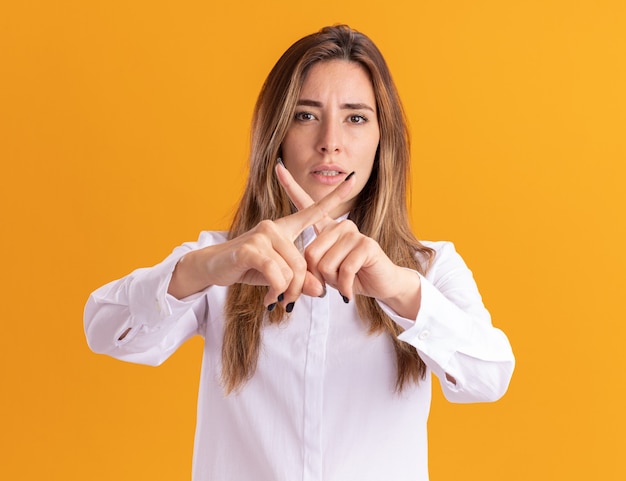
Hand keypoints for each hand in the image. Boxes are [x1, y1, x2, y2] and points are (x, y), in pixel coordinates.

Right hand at [168, 171, 356, 305]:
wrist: (213, 268)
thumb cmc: (247, 268)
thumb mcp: (278, 276)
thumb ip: (300, 280)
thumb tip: (321, 291)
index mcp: (285, 228)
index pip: (313, 211)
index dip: (335, 196)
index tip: (352, 178)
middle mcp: (275, 227)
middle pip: (304, 263)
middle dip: (298, 288)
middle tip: (287, 303)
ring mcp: (263, 235)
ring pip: (291, 271)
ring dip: (285, 293)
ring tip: (275, 301)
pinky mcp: (251, 249)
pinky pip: (275, 274)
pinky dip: (275, 290)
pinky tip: (268, 299)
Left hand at [276, 162, 421, 317]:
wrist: (381, 285)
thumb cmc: (351, 277)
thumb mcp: (326, 271)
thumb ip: (310, 266)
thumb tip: (298, 271)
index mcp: (327, 228)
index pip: (307, 205)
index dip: (292, 187)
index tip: (279, 168)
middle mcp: (340, 225)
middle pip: (310, 254)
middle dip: (319, 276)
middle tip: (335, 280)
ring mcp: (354, 233)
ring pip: (325, 264)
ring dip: (334, 282)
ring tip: (346, 281)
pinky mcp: (366, 244)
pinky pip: (344, 270)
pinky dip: (345, 286)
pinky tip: (350, 291)